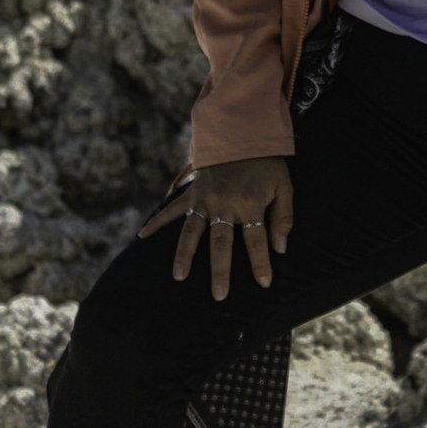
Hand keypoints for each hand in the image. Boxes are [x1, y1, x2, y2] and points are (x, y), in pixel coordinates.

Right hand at [138, 156, 293, 300]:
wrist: (245, 132)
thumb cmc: (267, 163)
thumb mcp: (283, 186)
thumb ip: (284, 217)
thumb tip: (281, 248)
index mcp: (250, 203)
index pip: (256, 240)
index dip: (261, 263)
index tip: (265, 283)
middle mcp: (224, 203)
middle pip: (221, 243)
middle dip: (221, 270)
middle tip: (219, 296)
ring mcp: (205, 198)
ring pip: (192, 231)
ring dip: (185, 254)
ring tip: (179, 277)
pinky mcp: (192, 191)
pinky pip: (172, 208)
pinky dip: (157, 220)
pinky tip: (142, 235)